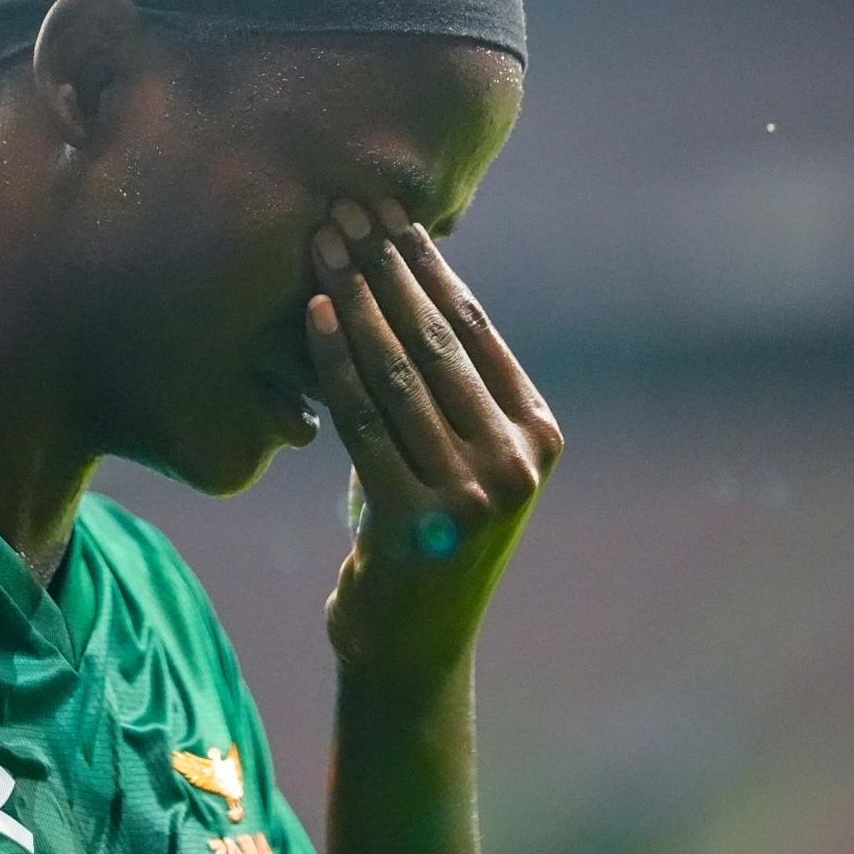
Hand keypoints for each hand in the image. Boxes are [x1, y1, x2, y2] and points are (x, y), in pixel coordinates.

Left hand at [305, 198, 562, 680]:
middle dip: (384, 266)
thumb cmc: (424, 531)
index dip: (426, 265)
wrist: (411, 646)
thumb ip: (446, 388)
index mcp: (540, 435)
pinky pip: (365, 420)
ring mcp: (474, 493)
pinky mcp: (420, 520)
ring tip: (321, 244)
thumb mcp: (456, 456)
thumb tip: (400, 279)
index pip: (475, 329)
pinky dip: (334, 361)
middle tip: (344, 208)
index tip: (387, 210)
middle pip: (437, 339)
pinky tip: (313, 314)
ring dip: (354, 298)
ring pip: (400, 372)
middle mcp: (518, 461)